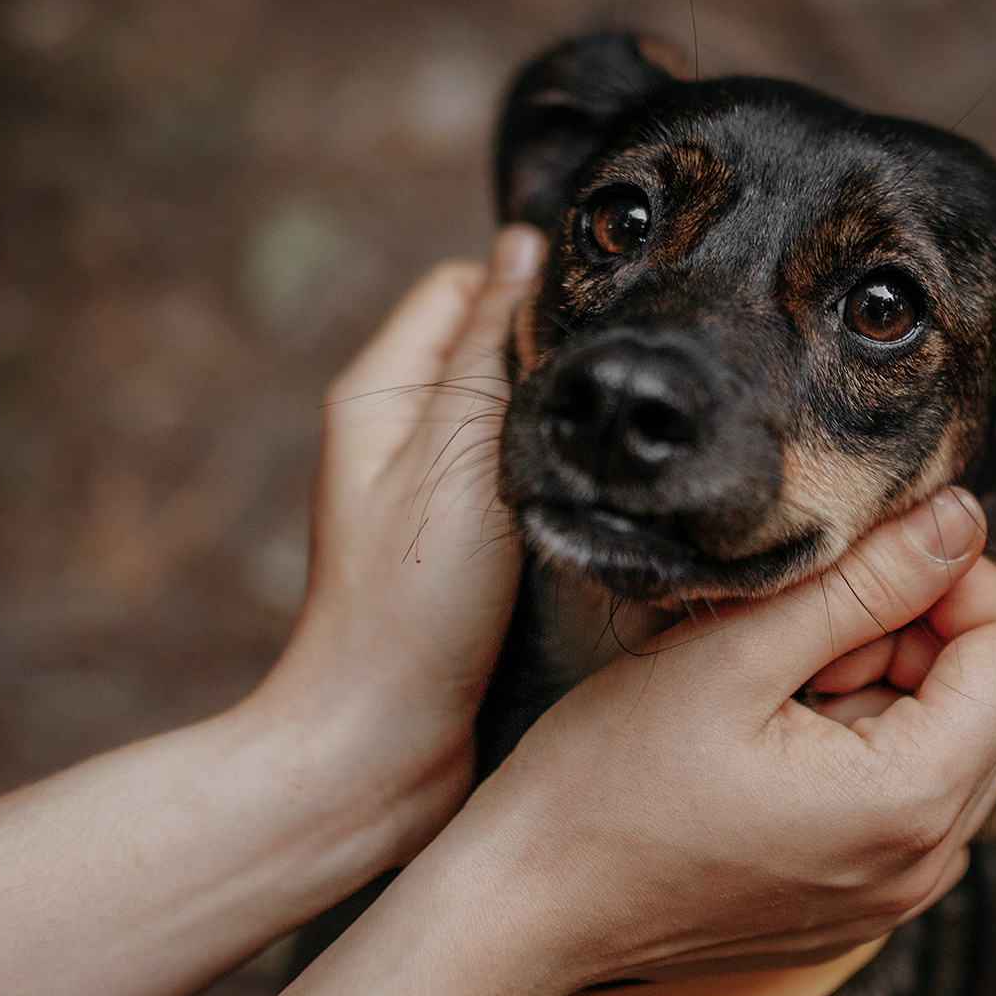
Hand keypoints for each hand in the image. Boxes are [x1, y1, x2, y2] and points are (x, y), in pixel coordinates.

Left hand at [244, 225, 544, 869]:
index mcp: (379, 392)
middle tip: (615, 397)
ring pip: (513, 419)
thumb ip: (493, 350)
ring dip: (559, 428)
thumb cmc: (412, 605)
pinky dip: (556, 483)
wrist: (381, 745)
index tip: (597, 331)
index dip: (531, 295)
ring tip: (607, 456)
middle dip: (552, 358)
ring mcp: (426, 494)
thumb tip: (523, 249)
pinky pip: (519, 481)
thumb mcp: (460, 457)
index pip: (464, 288)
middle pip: (491, 349)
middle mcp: (396, 433)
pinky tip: (593, 510)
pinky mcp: (458, 549)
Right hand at [427, 488, 995, 988]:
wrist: (527, 907)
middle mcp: (927, 863)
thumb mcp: (733, 654)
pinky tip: (762, 747)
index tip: (866, 562)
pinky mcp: (856, 904)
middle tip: (791, 638)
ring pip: (944, 739)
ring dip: (875, 688)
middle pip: (989, 695)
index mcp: (913, 800)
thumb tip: (961, 518)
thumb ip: (863, 581)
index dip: (957, 576)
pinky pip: (901, 795)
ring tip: (766, 695)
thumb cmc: (605, 787)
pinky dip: (852, 746)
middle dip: (906, 636)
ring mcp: (894, 894)